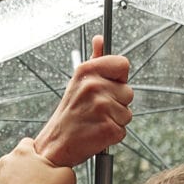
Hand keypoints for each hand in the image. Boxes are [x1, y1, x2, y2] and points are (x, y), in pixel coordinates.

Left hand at [0, 137, 76, 183]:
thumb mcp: (67, 176)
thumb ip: (64, 168)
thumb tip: (61, 170)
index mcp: (22, 152)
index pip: (28, 143)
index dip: (37, 153)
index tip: (44, 164)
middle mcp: (5, 162)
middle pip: (17, 161)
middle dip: (27, 169)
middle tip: (40, 182)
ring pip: (8, 177)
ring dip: (17, 183)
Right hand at [34, 35, 133, 166]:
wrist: (55, 143)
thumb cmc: (70, 113)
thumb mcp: (78, 81)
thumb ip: (95, 60)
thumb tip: (100, 39)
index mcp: (87, 71)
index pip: (123, 64)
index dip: (119, 78)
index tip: (108, 87)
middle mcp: (94, 86)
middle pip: (129, 92)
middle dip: (117, 103)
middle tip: (96, 110)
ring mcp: (102, 107)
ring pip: (127, 113)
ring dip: (115, 120)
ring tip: (95, 121)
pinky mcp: (108, 128)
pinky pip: (123, 130)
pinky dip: (112, 134)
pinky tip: (96, 132)